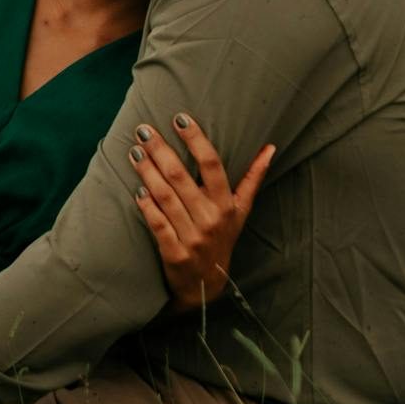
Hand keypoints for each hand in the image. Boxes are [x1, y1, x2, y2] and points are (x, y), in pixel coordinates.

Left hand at [128, 113, 273, 313]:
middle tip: (144, 129)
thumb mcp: (242, 210)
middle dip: (160, 150)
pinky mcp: (174, 253)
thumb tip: (270, 147)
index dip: (196, 139)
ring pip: (166, 197)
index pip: (212, 164)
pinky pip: (157, 224)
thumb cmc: (223, 238)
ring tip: (134, 151)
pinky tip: (136, 188)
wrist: (207, 285)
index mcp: (226, 204)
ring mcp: (192, 236)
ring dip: (147, 172)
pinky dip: (146, 205)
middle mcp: (210, 218)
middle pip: (181, 177)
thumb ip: (253, 178)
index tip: (180, 118)